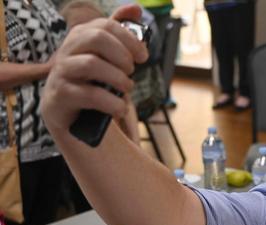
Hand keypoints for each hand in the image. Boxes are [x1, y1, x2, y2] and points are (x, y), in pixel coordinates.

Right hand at [41, 5, 147, 136]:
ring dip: (118, 78)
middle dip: (122, 54)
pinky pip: (89, 94)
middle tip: (131, 71)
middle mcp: (68, 49)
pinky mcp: (61, 95)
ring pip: (91, 64)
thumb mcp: (106, 57)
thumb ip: (120, 34)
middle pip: (97, 37)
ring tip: (127, 88)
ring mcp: (62, 71)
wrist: (66, 112)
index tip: (143, 56)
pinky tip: (120, 107)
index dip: (130, 39)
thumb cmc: (91, 80)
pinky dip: (112, 102)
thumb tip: (136, 8)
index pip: (106, 25)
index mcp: (81, 36)